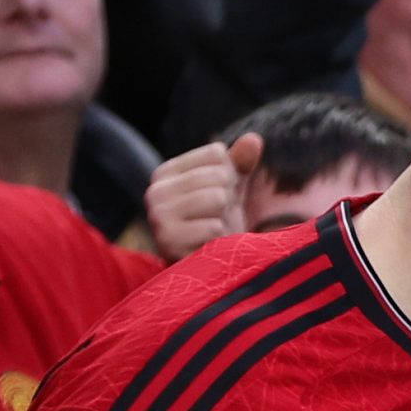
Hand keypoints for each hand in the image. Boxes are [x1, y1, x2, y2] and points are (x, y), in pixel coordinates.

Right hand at [144, 133, 261, 260]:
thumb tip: (254, 138)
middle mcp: (155, 190)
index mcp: (166, 172)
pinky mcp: (168, 240)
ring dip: (225, 219)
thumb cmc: (218, 227)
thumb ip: (240, 163)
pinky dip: (220, 240)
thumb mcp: (231, 191)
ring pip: (217, 197)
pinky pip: (214, 227)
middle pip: (219, 175)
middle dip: (228, 201)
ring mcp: (158, 216)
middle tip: (216, 221)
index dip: (230, 178)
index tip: (218, 201)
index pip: (217, 154)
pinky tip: (208, 248)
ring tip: (212, 233)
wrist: (210, 271)